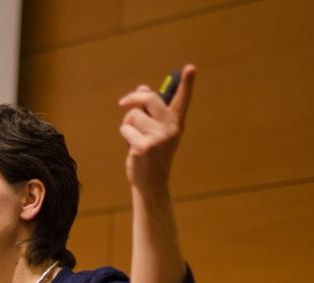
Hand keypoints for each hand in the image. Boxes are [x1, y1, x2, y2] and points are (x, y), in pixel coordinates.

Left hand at [118, 64, 195, 191]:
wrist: (150, 182)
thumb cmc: (150, 154)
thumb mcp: (152, 131)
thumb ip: (149, 111)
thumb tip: (141, 88)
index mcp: (175, 123)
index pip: (182, 100)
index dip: (187, 84)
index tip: (190, 68)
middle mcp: (171, 128)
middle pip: (150, 99)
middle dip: (134, 98)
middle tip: (123, 102)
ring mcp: (159, 138)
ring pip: (133, 116)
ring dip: (127, 125)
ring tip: (135, 139)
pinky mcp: (145, 146)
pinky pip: (126, 130)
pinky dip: (125, 137)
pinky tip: (133, 149)